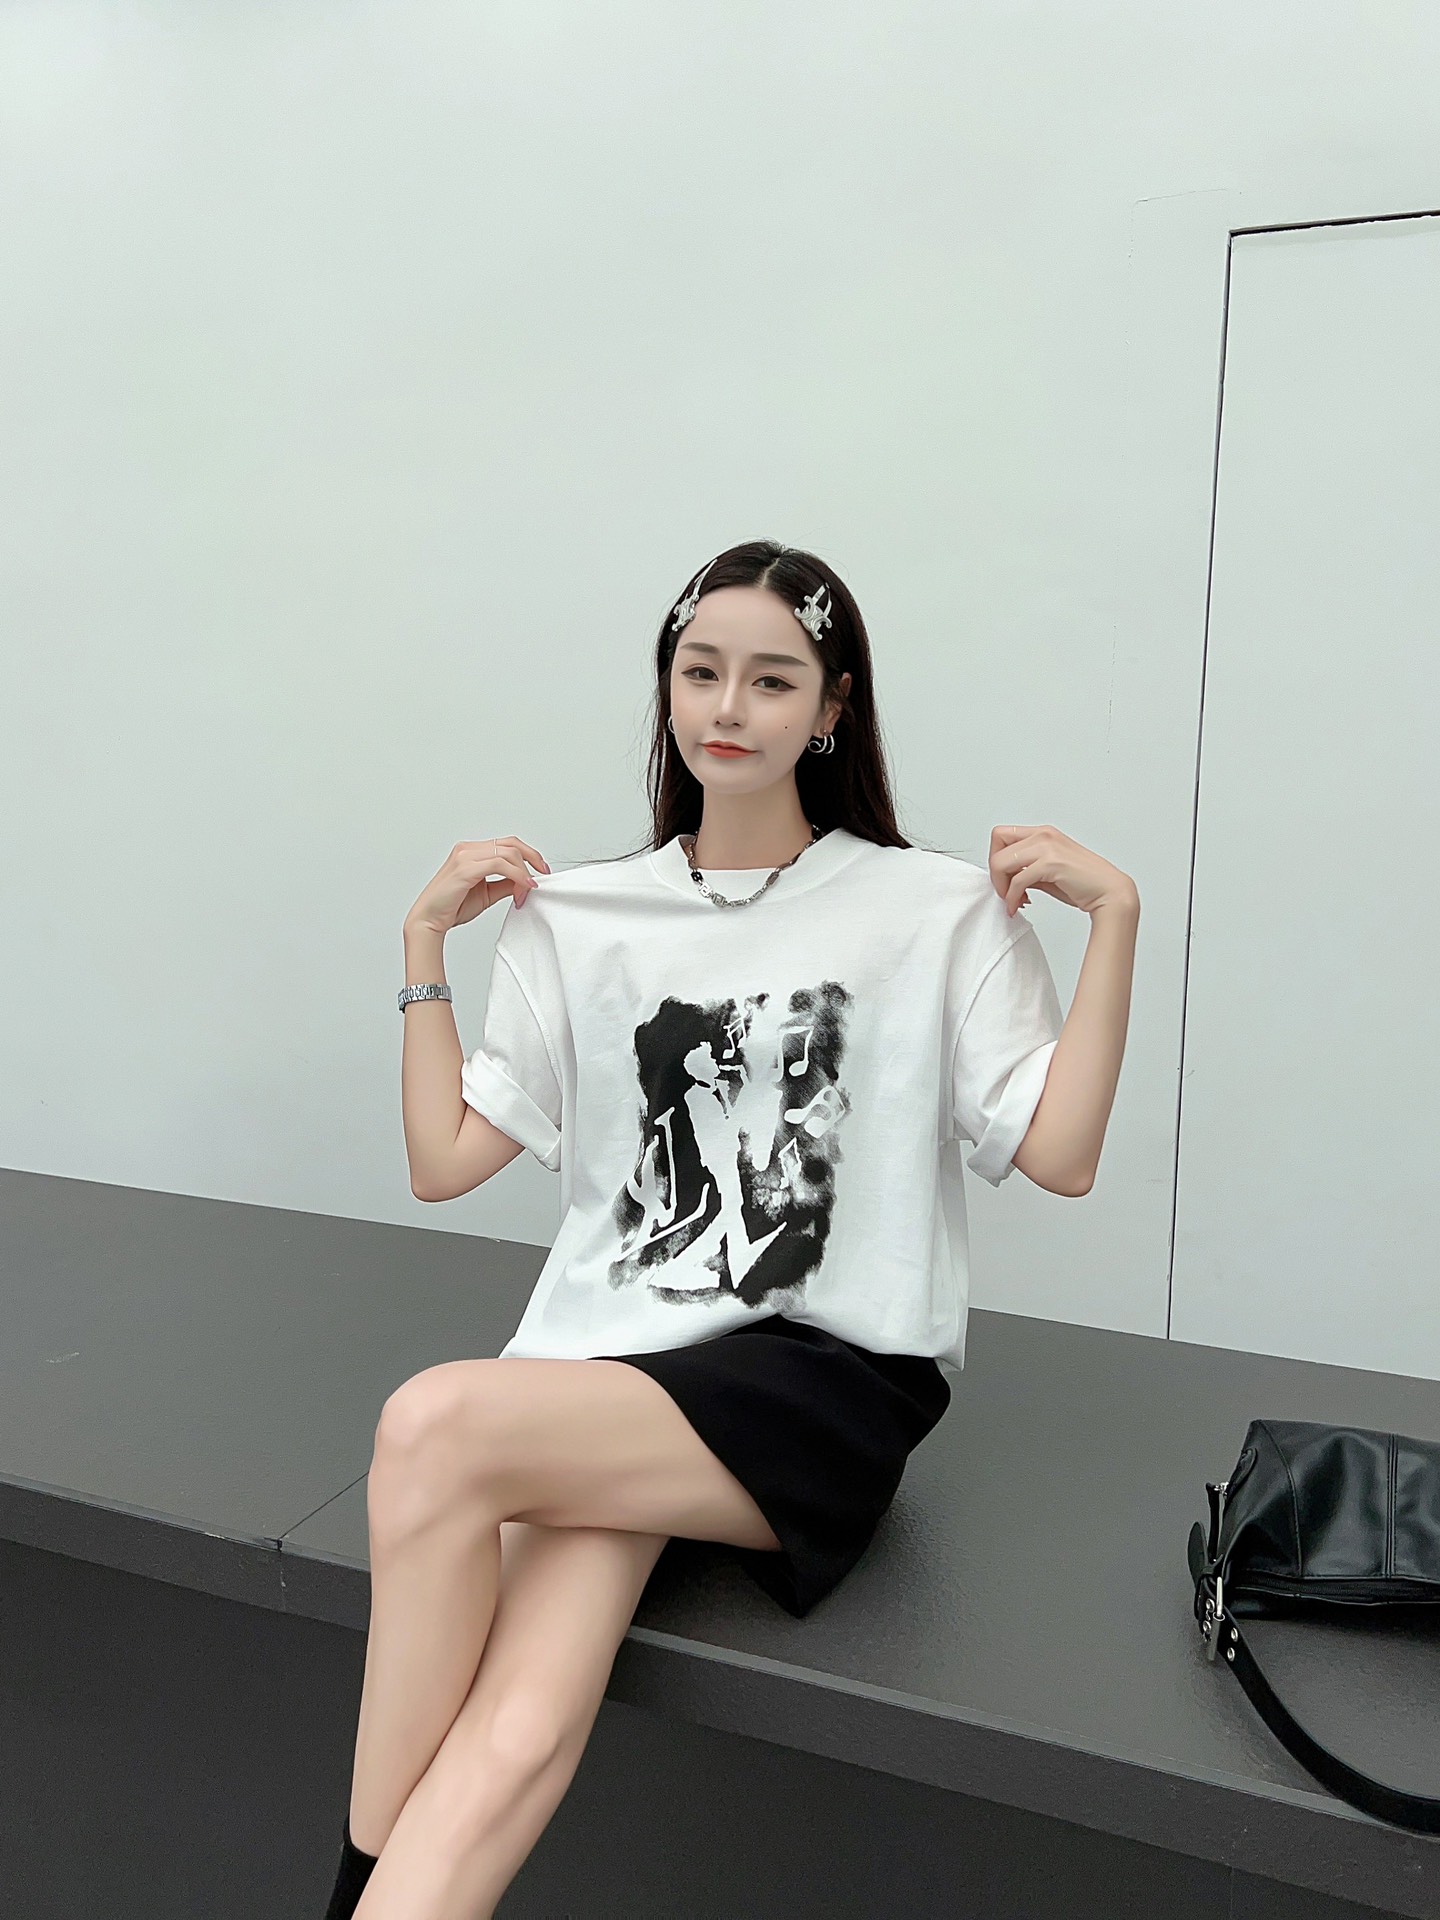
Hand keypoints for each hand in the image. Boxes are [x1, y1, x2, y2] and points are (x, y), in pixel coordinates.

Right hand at [404, 835, 550, 935]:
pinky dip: (516, 875)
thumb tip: (526, 881)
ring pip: (508, 853)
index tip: (541, 871)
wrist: (429, 920)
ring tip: (528, 889)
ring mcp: (465, 856)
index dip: (529, 855)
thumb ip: (506, 884)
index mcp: (472, 851)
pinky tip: (523, 886)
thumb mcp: (488, 893)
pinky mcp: (465, 868)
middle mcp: (468, 849)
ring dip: (524, 872)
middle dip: (533, 858)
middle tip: (543, 874)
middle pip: (511, 843)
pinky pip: (500, 864)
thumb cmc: (451, 907)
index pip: (507, 844)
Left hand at [988, 824, 1137, 918]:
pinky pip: (1017, 880)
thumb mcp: (1048, 872)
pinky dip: (1012, 897)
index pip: (1001, 835)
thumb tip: (1006, 878)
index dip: (996, 858)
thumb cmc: (1084, 884)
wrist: (1109, 892)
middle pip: (997, 846)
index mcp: (1043, 833)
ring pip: (1001, 862)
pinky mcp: (1051, 863)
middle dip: (995, 874)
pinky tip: (1018, 905)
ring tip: (1012, 900)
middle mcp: (1043, 835)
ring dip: (1001, 886)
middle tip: (1004, 892)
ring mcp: (1047, 847)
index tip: (1003, 878)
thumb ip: (1027, 869)